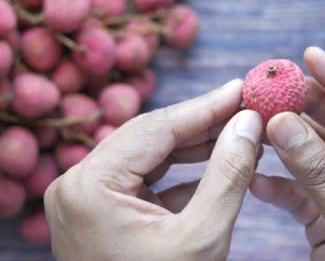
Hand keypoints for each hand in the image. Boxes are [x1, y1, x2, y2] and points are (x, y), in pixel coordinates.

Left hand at [44, 80, 263, 259]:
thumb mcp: (202, 237)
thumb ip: (227, 173)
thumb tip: (249, 121)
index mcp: (88, 188)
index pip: (155, 129)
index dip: (205, 106)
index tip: (242, 88)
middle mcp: (75, 185)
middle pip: (148, 138)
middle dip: (201, 124)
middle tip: (245, 105)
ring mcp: (82, 199)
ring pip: (145, 157)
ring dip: (192, 146)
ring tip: (237, 131)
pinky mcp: (96, 212)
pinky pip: (140, 181)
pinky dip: (177, 174)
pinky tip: (215, 162)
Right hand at [251, 47, 324, 259]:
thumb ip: (320, 174)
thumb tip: (281, 122)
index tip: (311, 57)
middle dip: (310, 106)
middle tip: (274, 85)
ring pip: (320, 155)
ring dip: (288, 140)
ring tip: (255, 123)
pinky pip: (302, 190)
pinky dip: (278, 182)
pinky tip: (254, 176)